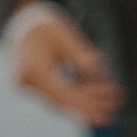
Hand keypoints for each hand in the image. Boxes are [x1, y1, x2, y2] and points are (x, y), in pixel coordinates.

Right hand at [11, 7, 123, 125]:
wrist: (24, 23)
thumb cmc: (48, 26)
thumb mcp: (68, 36)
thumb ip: (82, 56)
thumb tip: (100, 75)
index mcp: (32, 68)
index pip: (61, 94)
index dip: (84, 104)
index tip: (104, 112)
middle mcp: (26, 81)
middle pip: (61, 102)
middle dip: (88, 108)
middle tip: (113, 113)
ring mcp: (27, 86)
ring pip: (60, 101)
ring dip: (85, 104)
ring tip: (111, 104)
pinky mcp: (34, 87)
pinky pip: (57, 96)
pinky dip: (77, 97)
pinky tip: (98, 98)